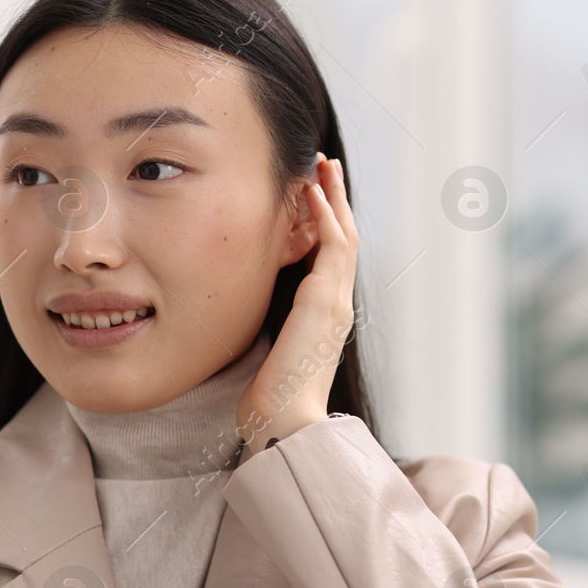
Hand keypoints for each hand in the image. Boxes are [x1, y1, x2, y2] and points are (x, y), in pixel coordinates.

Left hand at [237, 154, 358, 453]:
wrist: (285, 421)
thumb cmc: (271, 398)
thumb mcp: (269, 352)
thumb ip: (269, 329)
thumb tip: (244, 317)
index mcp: (323, 315)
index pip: (329, 258)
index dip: (325, 224)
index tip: (314, 196)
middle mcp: (336, 304)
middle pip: (343, 238)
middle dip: (335, 201)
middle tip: (326, 167)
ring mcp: (335, 301)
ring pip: (343, 236)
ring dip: (334, 198)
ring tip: (324, 167)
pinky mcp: (326, 302)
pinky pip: (332, 248)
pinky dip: (325, 218)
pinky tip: (314, 194)